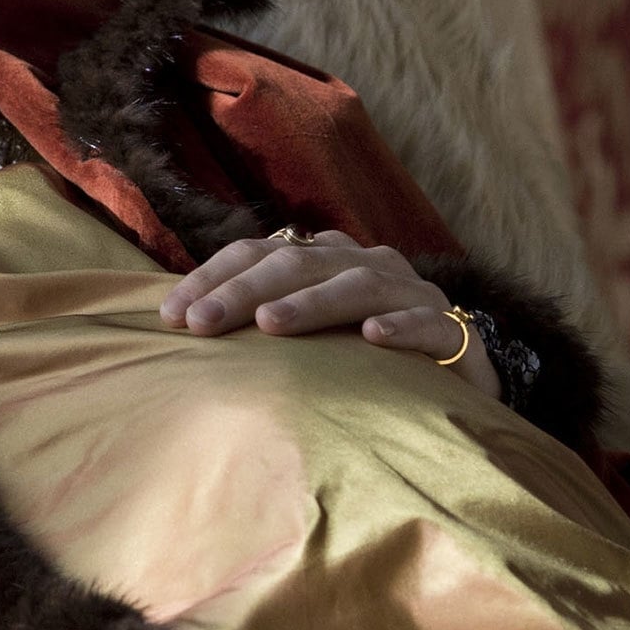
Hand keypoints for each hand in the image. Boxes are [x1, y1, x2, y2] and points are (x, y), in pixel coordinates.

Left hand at [159, 230, 464, 357]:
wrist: (459, 376)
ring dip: (312, 304)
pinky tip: (373, 337)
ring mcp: (411, 294)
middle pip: (299, 264)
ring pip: (357, 286)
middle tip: (201, 324)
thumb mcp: (311, 334)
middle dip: (245, 292)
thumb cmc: (368, 358)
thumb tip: (182, 327)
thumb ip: (260, 321)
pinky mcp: (450, 330)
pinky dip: (399, 326)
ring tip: (271, 324)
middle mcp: (367, 265)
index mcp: (328, 258)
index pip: (262, 253)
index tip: (170, 314)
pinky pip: (425, 323)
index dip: (214, 277)